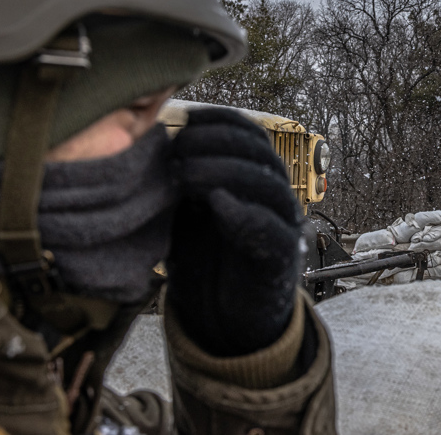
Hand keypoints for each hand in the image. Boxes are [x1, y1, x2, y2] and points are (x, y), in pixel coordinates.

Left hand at [166, 108, 302, 356]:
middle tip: (177, 153)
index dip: (219, 120)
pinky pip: (272, 229)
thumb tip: (159, 142)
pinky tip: (218, 205)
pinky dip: (245, 213)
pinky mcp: (281, 258)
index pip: (248, 132)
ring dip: (224, 172)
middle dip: (215, 143)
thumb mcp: (182, 210)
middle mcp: (273, 194)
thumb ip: (180, 179)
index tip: (183, 121)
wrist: (220, 319)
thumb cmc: (202, 258)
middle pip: (258, 151)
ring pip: (267, 183)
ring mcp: (281, 224)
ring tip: (186, 177)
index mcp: (251, 176)